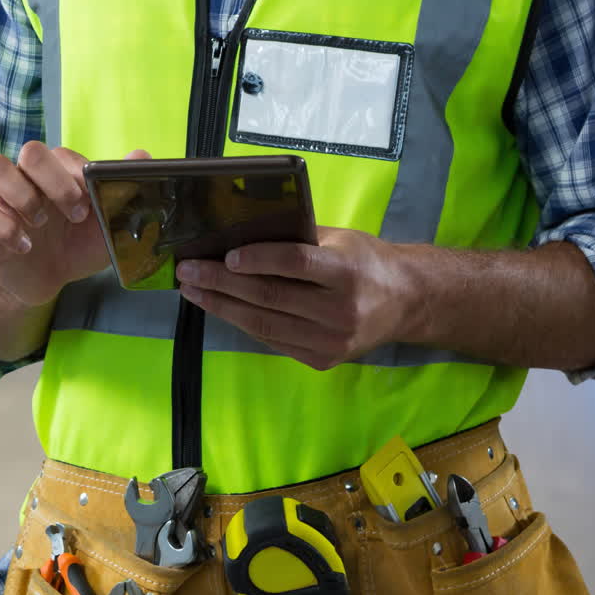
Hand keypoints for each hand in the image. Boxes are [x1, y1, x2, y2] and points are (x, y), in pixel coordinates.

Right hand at [0, 143, 149, 306]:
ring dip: (23, 196)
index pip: (61, 154)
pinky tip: (24, 247)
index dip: (76, 177)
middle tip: (74, 214)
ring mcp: (6, 198)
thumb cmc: (79, 245)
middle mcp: (31, 177)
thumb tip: (141, 155)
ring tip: (41, 224)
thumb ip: (122, 191)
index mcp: (59, 172)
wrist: (50, 279)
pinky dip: (5, 229)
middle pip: (30, 150)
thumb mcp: (106, 225)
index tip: (89, 207)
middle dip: (54, 181)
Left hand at [175, 227, 429, 370]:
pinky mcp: (322, 360)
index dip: (258, 259)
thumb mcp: (340, 239)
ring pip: (264, 324)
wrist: (406, 302)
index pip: (295, 264)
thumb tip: (241, 234)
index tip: (225, 254)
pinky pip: (272, 340)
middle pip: (270, 296)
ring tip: (193, 291)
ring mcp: (331, 341)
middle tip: (188, 271)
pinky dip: (242, 323)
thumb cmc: (367, 261)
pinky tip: (220, 308)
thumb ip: (298, 239)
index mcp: (347, 272)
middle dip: (221, 283)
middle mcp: (340, 310)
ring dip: (222, 306)